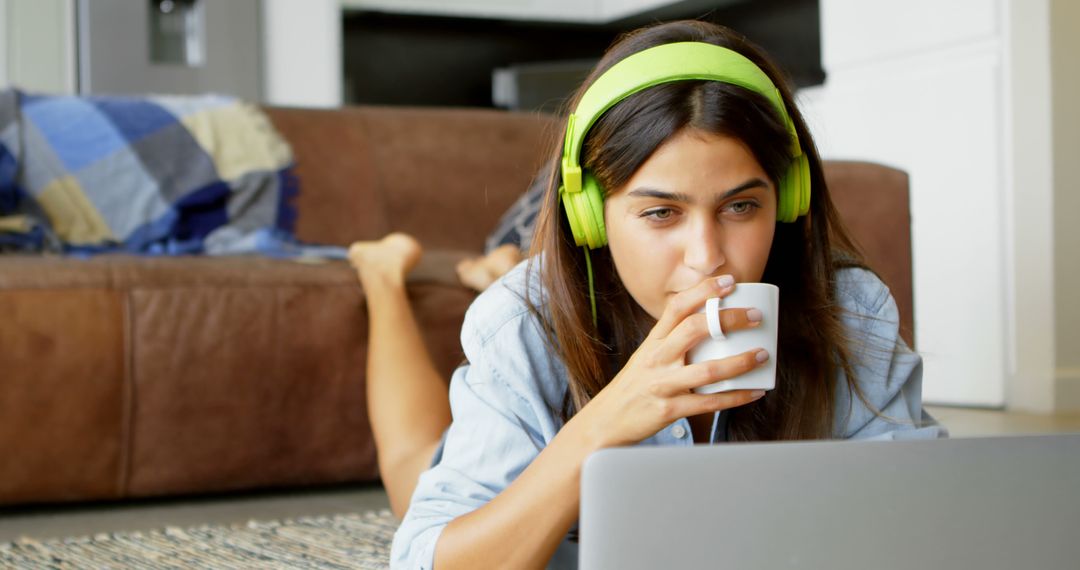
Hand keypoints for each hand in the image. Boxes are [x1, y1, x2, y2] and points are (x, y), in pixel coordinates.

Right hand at [568, 276, 768, 449]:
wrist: (606, 422)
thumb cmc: (633, 388)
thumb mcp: (646, 357)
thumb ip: (672, 342)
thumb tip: (709, 327)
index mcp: (652, 342)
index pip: (677, 307)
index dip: (704, 291)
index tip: (728, 281)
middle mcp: (657, 359)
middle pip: (695, 329)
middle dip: (729, 319)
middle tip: (755, 317)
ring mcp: (663, 385)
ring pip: (708, 370)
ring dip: (740, 361)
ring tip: (762, 354)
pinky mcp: (669, 410)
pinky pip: (709, 403)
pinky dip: (736, 397)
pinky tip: (755, 392)